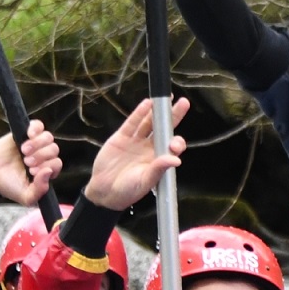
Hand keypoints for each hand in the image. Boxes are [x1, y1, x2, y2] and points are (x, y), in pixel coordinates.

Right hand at [0, 120, 61, 205]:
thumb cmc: (8, 186)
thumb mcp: (26, 196)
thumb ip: (40, 190)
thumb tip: (48, 172)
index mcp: (46, 170)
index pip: (56, 163)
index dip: (47, 166)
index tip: (31, 171)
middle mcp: (42, 156)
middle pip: (54, 149)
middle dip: (41, 156)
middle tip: (26, 162)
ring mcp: (34, 144)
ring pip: (48, 137)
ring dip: (37, 144)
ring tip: (23, 151)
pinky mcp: (23, 133)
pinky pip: (38, 125)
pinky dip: (35, 129)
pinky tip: (28, 136)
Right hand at [83, 96, 191, 210]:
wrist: (104, 191)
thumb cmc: (128, 191)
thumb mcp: (145, 181)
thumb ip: (159, 169)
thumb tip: (176, 159)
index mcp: (159, 159)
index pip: (172, 146)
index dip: (177, 141)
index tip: (176, 143)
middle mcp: (150, 148)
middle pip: (164, 128)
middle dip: (174, 116)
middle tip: (184, 103)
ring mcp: (136, 141)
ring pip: (149, 122)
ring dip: (157, 111)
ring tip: (166, 98)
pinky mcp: (122, 137)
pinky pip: (133, 123)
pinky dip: (139, 113)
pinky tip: (147, 103)